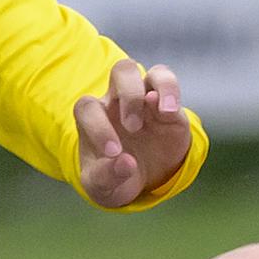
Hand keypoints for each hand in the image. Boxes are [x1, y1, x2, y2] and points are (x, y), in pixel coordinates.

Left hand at [73, 57, 188, 206]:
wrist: (146, 178)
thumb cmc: (116, 177)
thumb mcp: (105, 189)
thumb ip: (107, 178)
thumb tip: (127, 163)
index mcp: (94, 119)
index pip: (88, 108)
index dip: (98, 127)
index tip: (114, 152)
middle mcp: (116, 101)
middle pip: (118, 72)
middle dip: (128, 96)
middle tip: (134, 128)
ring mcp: (141, 98)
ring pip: (138, 70)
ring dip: (147, 89)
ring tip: (159, 114)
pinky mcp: (165, 103)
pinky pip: (165, 81)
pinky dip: (169, 91)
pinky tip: (170, 112)